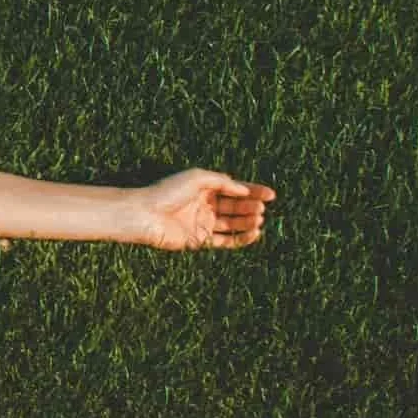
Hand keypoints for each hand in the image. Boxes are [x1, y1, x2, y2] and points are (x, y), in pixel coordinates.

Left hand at [131, 169, 275, 250]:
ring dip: (248, 221)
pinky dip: (241, 238)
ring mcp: (203, 223)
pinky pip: (226, 240)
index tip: (271, 195)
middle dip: (250, 206)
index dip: (253, 191)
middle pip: (235, 206)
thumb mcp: (197, 177)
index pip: (234, 189)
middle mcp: (205, 205)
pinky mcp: (200, 240)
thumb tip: (244, 189)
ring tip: (259, 219)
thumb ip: (223, 182)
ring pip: (232, 223)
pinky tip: (254, 234)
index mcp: (204, 187)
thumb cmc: (168, 192)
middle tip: (261, 208)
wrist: (146, 215)